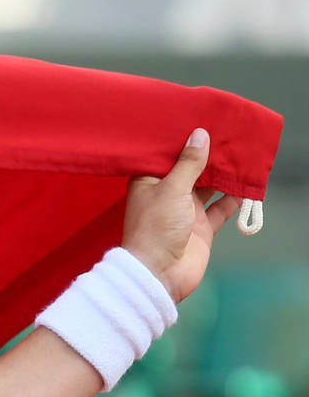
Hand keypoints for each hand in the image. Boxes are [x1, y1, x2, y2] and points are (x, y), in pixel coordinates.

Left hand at [121, 128, 242, 304]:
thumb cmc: (155, 229)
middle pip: (191, 169)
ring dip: (225, 173)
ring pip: (210, 186)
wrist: (160, 274)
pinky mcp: (203, 227)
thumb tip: (200, 135)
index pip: (166, 156)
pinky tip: (248, 183)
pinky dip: (236, 197)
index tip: (198, 121)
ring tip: (242, 153)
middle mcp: (168, 195)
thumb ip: (188, 163)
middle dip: (208, 154)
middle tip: (228, 133)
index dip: (181, 141)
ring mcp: (186, 211)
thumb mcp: (171, 188)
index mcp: (149, 183)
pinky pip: (223, 207)